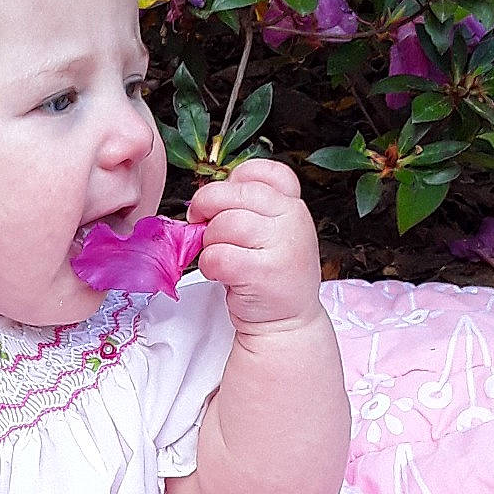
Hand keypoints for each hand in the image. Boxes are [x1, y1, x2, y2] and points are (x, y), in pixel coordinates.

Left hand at [188, 159, 323, 335]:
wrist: (286, 322)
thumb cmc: (268, 274)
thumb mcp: (270, 232)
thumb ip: (247, 208)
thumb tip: (205, 197)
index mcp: (292, 203)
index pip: (262, 171)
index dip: (232, 182)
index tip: (223, 202)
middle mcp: (293, 219)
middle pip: (232, 195)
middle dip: (206, 208)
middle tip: (200, 225)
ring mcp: (282, 245)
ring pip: (224, 224)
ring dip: (210, 242)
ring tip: (221, 257)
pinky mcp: (264, 273)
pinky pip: (218, 256)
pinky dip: (210, 265)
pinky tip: (221, 274)